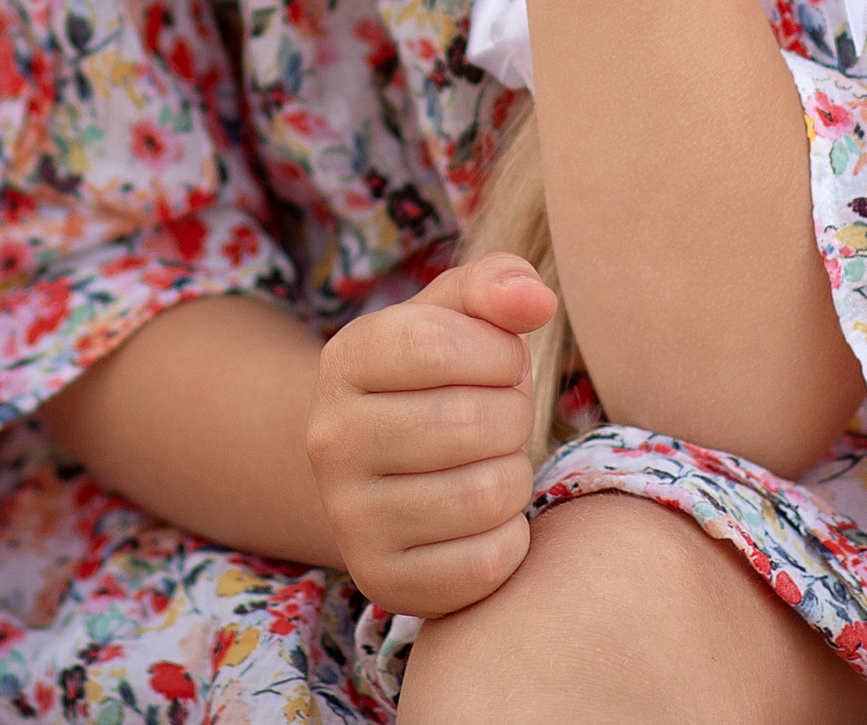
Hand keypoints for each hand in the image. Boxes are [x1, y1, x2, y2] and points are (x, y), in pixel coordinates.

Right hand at [305, 254, 556, 615]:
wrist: (385, 475)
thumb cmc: (439, 380)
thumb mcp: (456, 316)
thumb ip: (497, 285)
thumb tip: (537, 297)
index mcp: (343, 358)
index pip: (436, 342)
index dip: (496, 351)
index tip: (501, 361)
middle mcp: (330, 438)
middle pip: (470, 421)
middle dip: (513, 415)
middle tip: (500, 420)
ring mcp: (350, 516)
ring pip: (484, 494)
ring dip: (514, 476)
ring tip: (491, 464)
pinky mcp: (384, 580)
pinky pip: (486, 562)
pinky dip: (510, 539)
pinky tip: (485, 520)